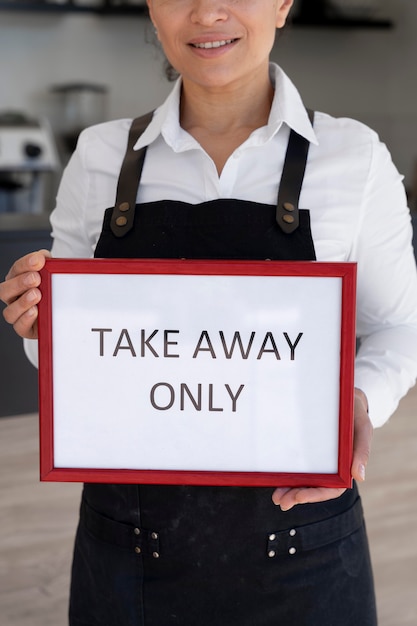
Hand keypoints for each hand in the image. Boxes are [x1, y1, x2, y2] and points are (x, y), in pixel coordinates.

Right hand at [0, 250, 50, 339]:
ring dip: (22, 302)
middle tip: (36, 278)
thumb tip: (44, 257)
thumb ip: (49, 264)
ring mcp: (18, 314)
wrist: (62, 311)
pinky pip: (20, 326)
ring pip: (10, 311)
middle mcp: (14, 297)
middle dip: (20, 283)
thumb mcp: (53, 273)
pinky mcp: (26, 329)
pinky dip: (26, 319)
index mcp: (18, 280)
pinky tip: (35, 311)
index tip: (38, 260)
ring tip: (37, 295)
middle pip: (4, 290)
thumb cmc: (53, 290)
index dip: (25, 264)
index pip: (16, 269)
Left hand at [272, 388, 372, 509]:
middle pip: (316, 488)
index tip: (299, 496)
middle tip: (281, 502)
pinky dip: (288, 475)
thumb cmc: (356, 415)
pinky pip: (299, 466)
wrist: (346, 397)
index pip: (333, 488)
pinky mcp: (310, 452)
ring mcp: (320, 460)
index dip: (316, 495)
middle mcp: (332, 467)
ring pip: (306, 480)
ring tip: (276, 497)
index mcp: (346, 466)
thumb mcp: (362, 429)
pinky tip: (276, 480)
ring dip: (291, 491)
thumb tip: (359, 476)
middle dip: (298, 497)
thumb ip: (361, 451)